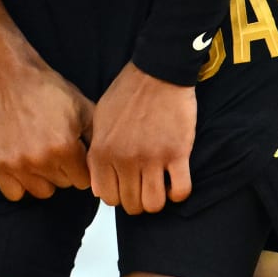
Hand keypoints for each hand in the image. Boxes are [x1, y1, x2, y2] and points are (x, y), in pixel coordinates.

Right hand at [0, 55, 93, 200]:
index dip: (82, 166)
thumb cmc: (47, 90)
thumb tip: (109, 165)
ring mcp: (18, 164)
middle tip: (55, 148)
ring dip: (44, 178)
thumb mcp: (83, 108)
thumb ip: (98, 139)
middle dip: (64, 170)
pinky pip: (14, 194)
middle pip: (64, 185)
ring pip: (42, 192)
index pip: (85, 181)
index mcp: (66, 148)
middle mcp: (42, 160)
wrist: (12, 77)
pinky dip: (20, 184)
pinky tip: (24, 167)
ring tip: (40, 156)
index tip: (75, 153)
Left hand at [88, 61, 195, 213]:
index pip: (105, 196)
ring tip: (159, 187)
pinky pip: (181, 191)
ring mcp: (152, 158)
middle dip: (137, 201)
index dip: (116, 196)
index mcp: (102, 151)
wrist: (157, 72)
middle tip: (144, 188)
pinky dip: (179, 194)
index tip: (124, 187)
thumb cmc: (127, 93)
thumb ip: (96, 152)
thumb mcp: (99, 119)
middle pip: (130, 204)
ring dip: (157, 200)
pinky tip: (175, 183)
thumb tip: (96, 184)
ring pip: (154, 204)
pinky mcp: (178, 153)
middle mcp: (124, 158)